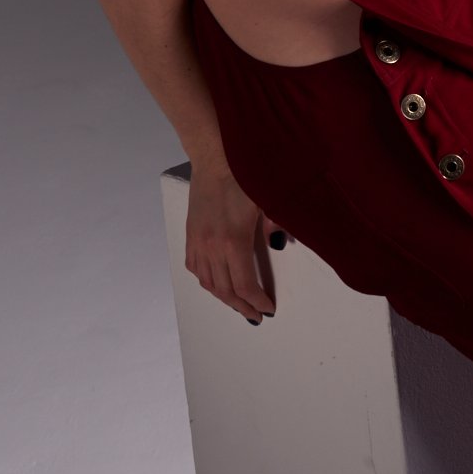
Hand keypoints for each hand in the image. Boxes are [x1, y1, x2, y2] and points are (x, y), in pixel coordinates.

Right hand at [186, 157, 282, 323]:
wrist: (215, 157)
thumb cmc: (243, 176)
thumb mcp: (266, 201)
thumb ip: (275, 226)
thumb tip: (281, 244)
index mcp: (233, 241)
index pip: (245, 285)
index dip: (258, 302)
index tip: (269, 308)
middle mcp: (212, 247)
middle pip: (226, 290)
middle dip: (242, 307)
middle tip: (256, 316)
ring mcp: (198, 241)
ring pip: (208, 282)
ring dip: (224, 298)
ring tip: (239, 304)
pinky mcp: (190, 234)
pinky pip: (194, 267)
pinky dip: (206, 281)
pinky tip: (216, 284)